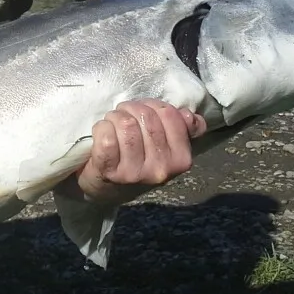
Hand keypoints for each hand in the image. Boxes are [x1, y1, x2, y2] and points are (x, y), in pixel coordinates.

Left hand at [70, 99, 206, 203]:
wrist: (106, 188)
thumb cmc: (137, 159)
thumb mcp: (164, 146)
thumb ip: (181, 128)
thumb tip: (191, 117)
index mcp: (180, 159)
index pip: (169, 114)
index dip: (152, 105)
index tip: (143, 111)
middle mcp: (161, 168)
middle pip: (145, 116)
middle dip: (130, 109)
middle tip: (123, 115)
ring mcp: (135, 173)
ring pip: (126, 124)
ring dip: (115, 117)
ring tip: (112, 123)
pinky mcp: (109, 172)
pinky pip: (107, 137)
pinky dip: (101, 128)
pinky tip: (102, 134)